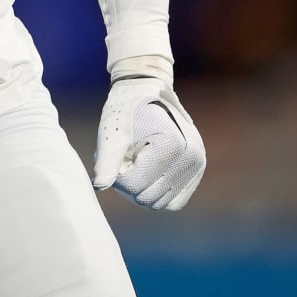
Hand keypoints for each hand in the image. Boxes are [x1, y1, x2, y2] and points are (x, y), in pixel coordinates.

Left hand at [91, 76, 205, 209]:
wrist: (147, 92)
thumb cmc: (127, 110)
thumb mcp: (113, 132)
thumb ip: (107, 160)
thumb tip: (99, 187)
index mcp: (171, 145)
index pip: (134, 186)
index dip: (117, 175)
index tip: (117, 155)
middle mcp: (191, 157)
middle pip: (148, 199)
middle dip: (130, 183)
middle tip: (126, 159)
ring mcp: (197, 165)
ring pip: (161, 204)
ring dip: (143, 188)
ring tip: (137, 163)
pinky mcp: (197, 171)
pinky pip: (174, 202)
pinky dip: (158, 192)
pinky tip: (149, 172)